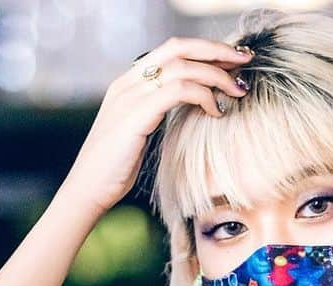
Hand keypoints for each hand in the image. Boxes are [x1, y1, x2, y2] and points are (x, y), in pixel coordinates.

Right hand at [61, 35, 252, 216]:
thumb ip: (157, 114)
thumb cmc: (114, 171)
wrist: (87, 190)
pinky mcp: (135, 114)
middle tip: (245, 61)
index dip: (205, 50)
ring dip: (217, 75)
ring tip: (239, 90)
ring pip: (183, 67)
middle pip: (179, 48)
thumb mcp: (139, 134)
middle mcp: (129, 81)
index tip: (233, 61)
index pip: (172, 50)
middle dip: (216, 51)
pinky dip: (203, 96)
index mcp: (129, 82)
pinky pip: (178, 91)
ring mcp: (130, 95)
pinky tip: (216, 111)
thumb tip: (186, 109)